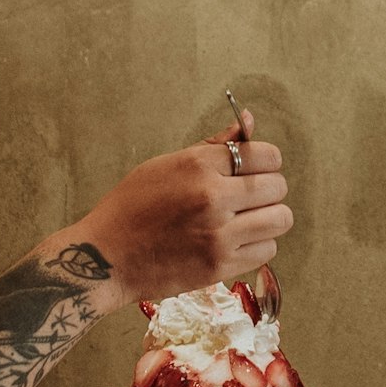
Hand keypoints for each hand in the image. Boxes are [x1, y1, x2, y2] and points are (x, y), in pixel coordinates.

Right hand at [81, 115, 290, 306]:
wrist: (105, 258)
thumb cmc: (131, 208)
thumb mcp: (165, 165)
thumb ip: (213, 146)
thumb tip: (248, 120)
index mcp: (197, 165)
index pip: (265, 155)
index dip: (266, 162)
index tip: (256, 170)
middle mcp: (212, 197)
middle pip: (277, 187)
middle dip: (269, 190)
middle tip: (250, 198)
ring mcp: (218, 234)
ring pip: (280, 220)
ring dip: (269, 219)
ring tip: (248, 221)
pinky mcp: (220, 266)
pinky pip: (267, 251)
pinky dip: (258, 246)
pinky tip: (236, 242)